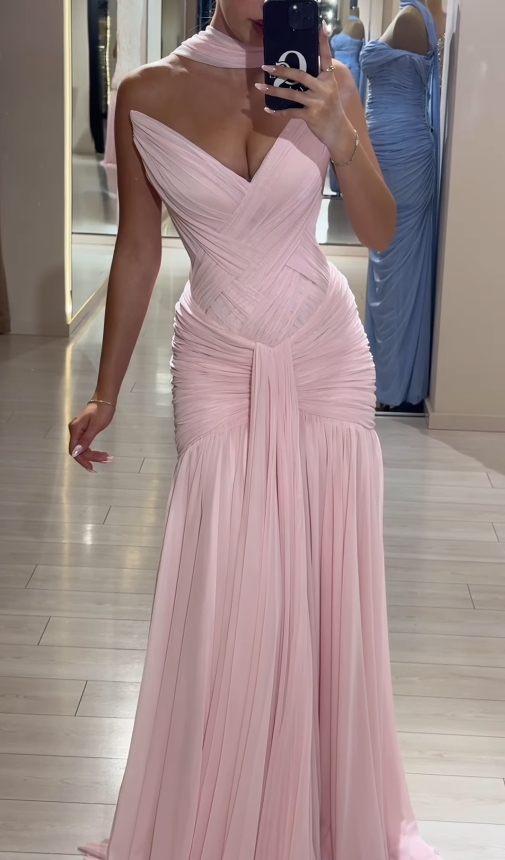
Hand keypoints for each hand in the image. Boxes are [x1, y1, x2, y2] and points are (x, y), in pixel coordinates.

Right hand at [68, 401, 114, 471]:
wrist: (105, 400)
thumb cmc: (101, 411)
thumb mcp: (95, 426)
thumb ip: (86, 439)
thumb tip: (76, 452)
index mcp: (75, 429)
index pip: (74, 450)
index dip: (82, 460)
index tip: (91, 467)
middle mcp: (74, 431)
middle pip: (79, 450)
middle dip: (91, 457)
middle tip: (105, 459)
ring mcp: (79, 431)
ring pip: (83, 448)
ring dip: (93, 455)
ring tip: (106, 458)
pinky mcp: (84, 431)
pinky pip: (86, 444)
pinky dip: (93, 450)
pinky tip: (101, 454)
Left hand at [257, 24, 355, 158]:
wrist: (338, 132)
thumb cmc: (330, 109)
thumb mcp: (328, 91)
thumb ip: (317, 80)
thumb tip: (296, 72)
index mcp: (328, 79)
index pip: (326, 57)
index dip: (323, 42)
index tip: (321, 26)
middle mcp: (324, 88)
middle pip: (301, 75)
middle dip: (282, 70)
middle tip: (266, 66)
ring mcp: (317, 102)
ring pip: (291, 93)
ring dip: (274, 90)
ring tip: (260, 85)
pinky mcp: (311, 116)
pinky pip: (290, 112)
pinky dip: (278, 111)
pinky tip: (268, 109)